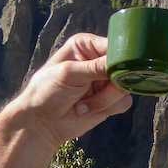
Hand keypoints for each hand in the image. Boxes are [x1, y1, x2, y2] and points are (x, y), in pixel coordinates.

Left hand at [7, 33, 133, 147]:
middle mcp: (100, 60)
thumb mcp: (69, 74)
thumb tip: (123, 62)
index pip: (114, 45)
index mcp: (87, 46)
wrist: (41, 123)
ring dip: (105, 99)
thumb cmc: (47, 91)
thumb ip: (96, 67)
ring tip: (83, 104)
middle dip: (111, 82)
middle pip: (126, 66)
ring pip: (126, 86)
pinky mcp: (111, 99)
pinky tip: (88, 109)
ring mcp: (107, 81)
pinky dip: (107, 107)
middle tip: (95, 89)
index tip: (116, 69)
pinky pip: (124, 102)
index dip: (120, 56)